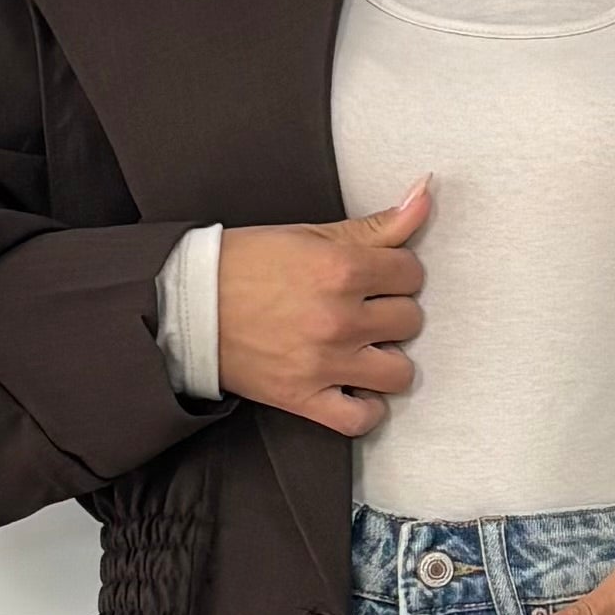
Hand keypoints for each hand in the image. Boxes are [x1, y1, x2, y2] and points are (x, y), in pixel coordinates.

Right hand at [213, 179, 429, 430]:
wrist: (188, 305)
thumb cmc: (246, 265)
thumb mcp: (313, 234)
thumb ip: (377, 223)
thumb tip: (425, 195)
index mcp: (342, 269)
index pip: (411, 273)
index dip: (396, 272)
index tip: (375, 276)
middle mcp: (339, 318)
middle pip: (410, 320)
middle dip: (390, 311)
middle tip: (362, 307)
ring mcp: (324, 363)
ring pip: (399, 372)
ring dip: (386, 359)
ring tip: (363, 348)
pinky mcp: (304, 398)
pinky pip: (361, 420)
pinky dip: (365, 409)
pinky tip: (354, 387)